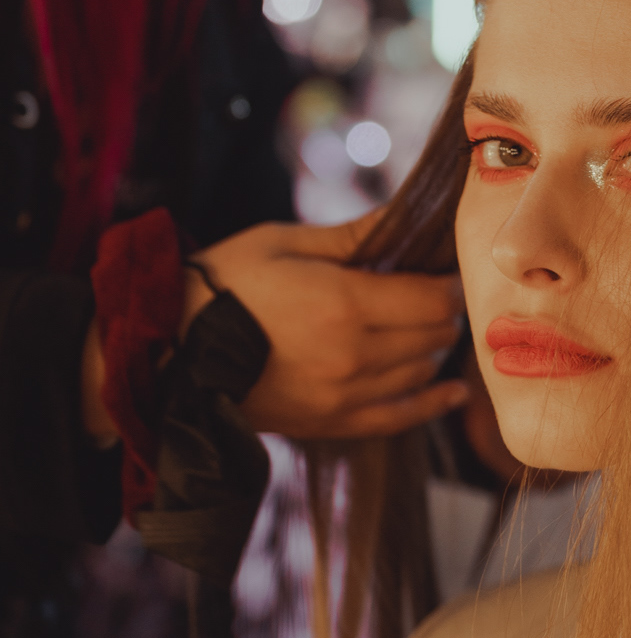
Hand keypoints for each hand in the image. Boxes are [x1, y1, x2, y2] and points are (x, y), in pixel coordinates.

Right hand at [190, 217, 469, 439]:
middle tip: (435, 293)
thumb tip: (405, 215)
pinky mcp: (328, 423)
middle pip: (432, 335)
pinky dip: (431, 404)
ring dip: (432, 348)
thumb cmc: (223, 283)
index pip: (431, 299)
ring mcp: (342, 394)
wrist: (169, 349)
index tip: (445, 270)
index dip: (448, 283)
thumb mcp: (285, 242)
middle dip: (443, 311)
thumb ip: (354, 236)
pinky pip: (397, 418)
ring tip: (426, 327)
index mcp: (344, 303)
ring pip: (419, 372)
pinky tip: (454, 391)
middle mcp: (353, 354)